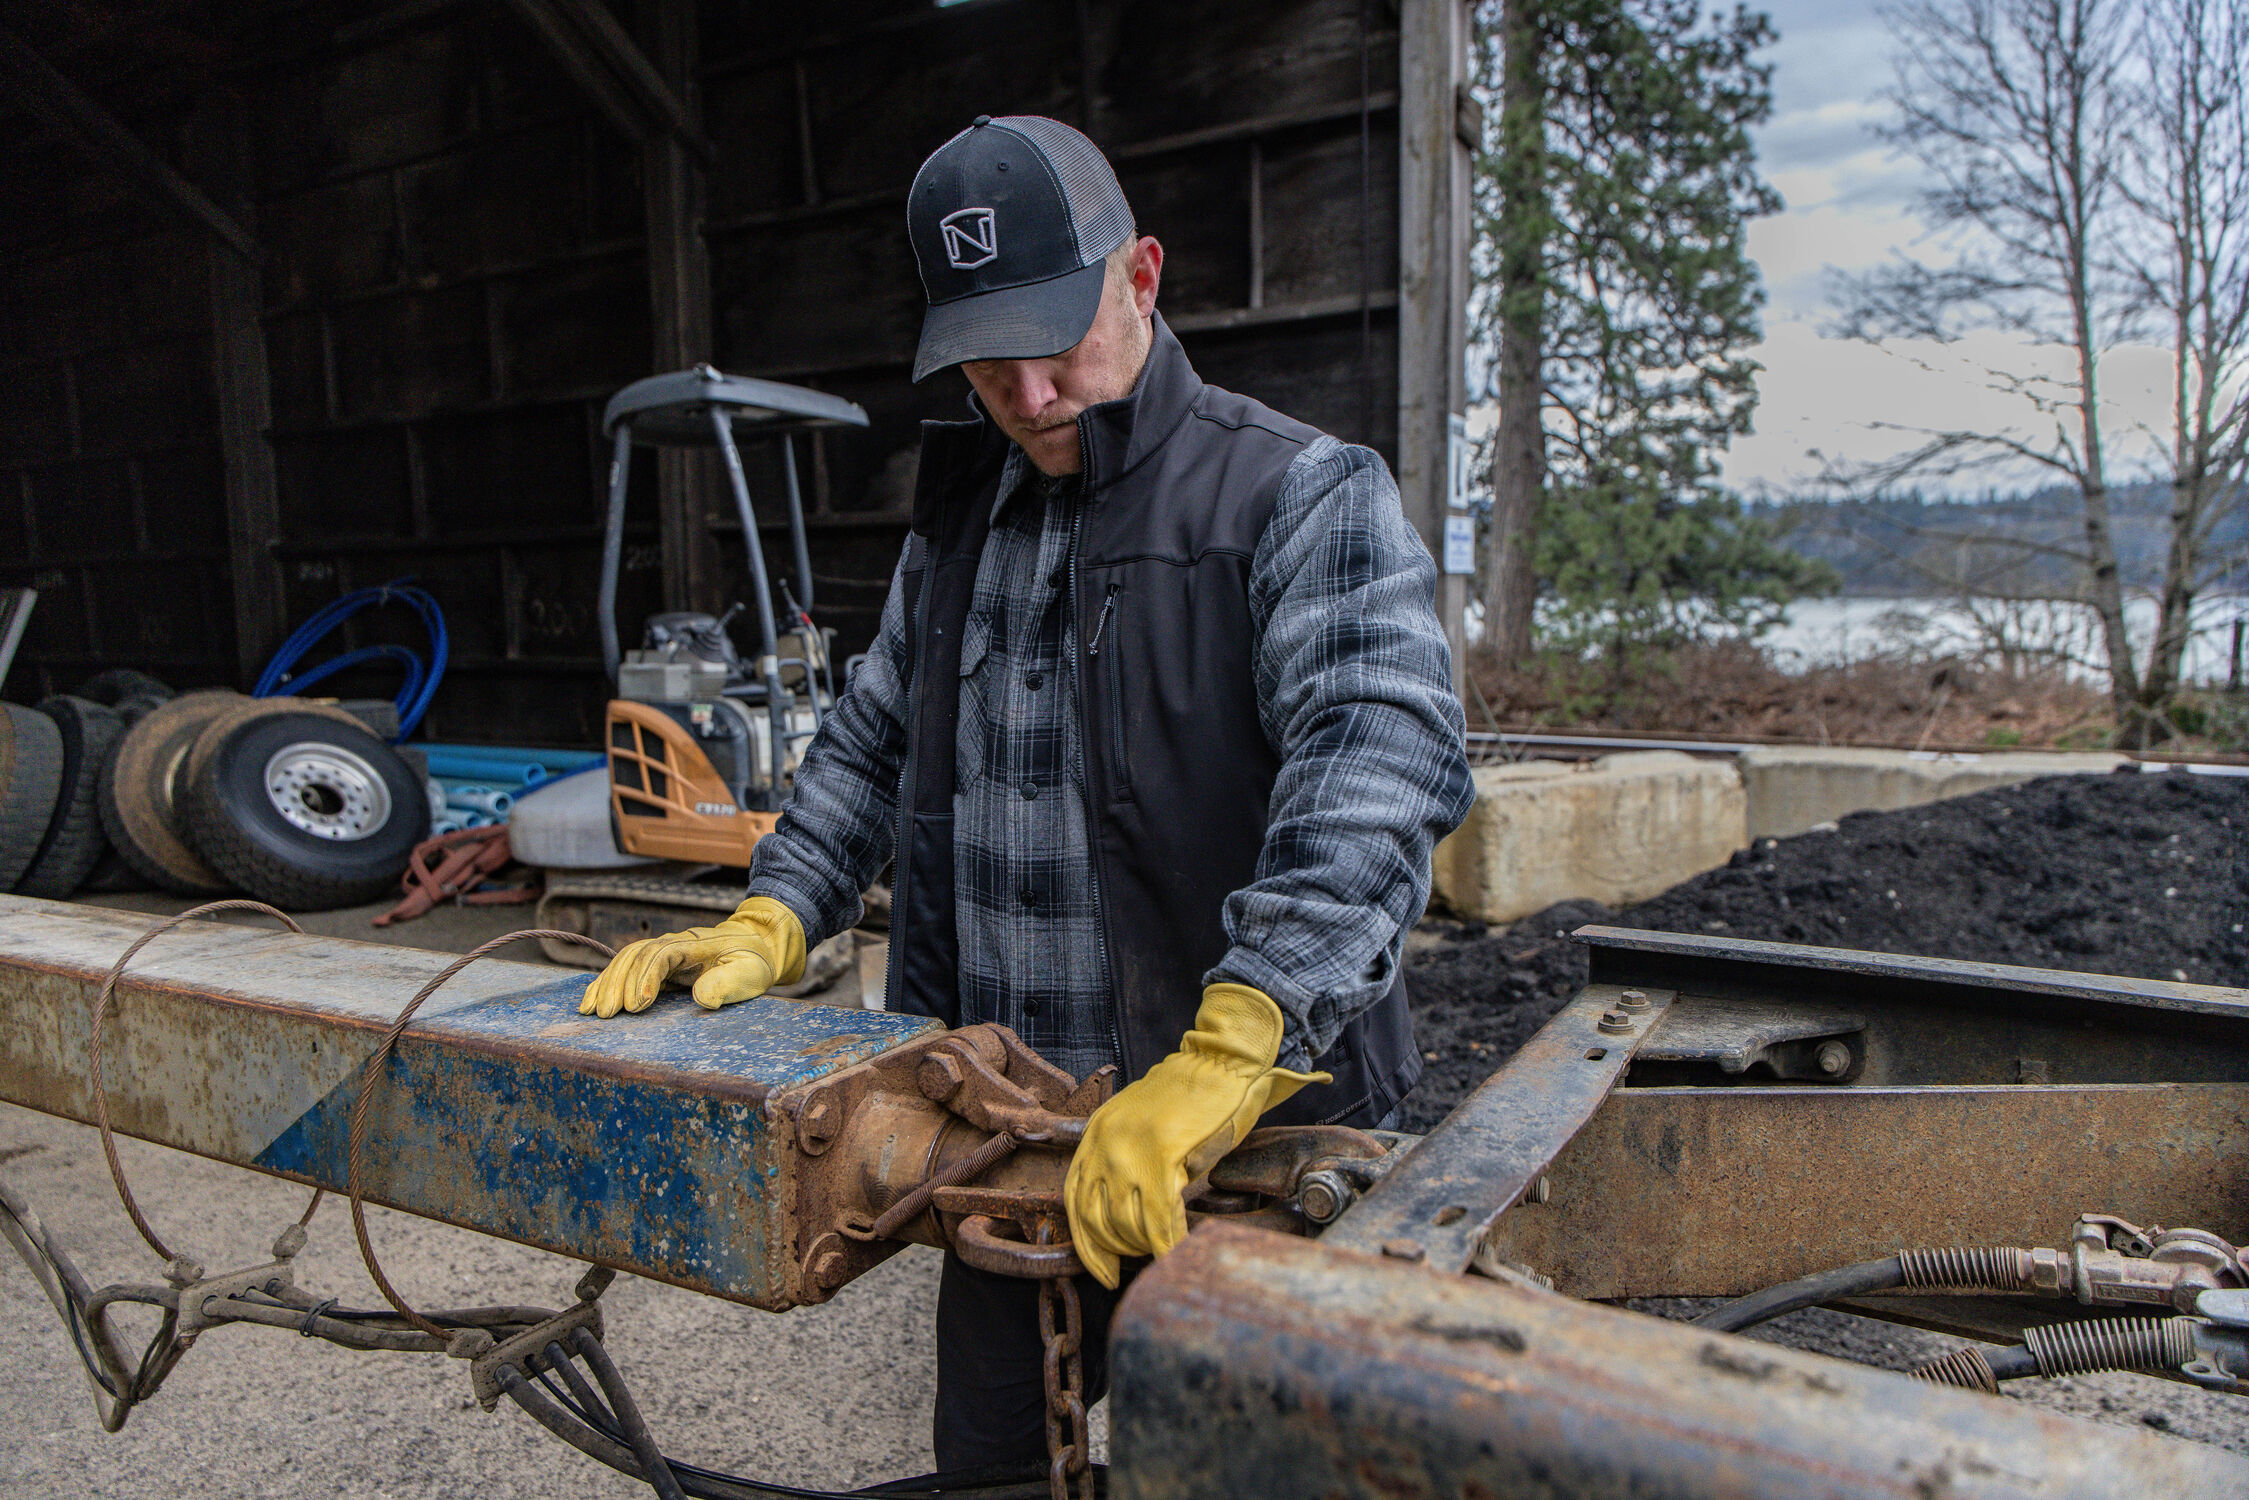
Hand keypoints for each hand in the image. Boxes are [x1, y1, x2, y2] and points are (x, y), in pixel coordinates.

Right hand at [578, 896, 805, 1017]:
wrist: (753, 946)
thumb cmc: (751, 961)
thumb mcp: (748, 972)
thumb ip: (728, 983)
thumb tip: (701, 998)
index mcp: (691, 944)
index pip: (660, 956)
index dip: (646, 978)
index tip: (638, 1006)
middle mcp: (670, 944)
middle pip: (634, 957)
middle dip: (618, 985)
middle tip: (608, 1015)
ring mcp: (660, 952)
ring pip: (624, 962)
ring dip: (606, 985)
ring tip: (592, 1012)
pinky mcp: (655, 965)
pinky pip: (624, 969)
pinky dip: (605, 984)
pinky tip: (590, 1003)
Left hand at [1062, 984, 1325, 1288]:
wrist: (1223, 1061)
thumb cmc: (1193, 1094)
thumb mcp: (1143, 1125)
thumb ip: (1129, 1162)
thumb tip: (1132, 1217)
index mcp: (1096, 1133)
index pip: (1075, 1202)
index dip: (1087, 1245)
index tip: (1102, 1270)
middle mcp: (1105, 1141)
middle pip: (1097, 1220)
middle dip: (1119, 1251)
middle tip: (1139, 1261)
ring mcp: (1130, 1149)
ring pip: (1127, 1224)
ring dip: (1145, 1247)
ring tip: (1162, 1249)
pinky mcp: (1162, 1155)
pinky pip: (1160, 1218)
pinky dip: (1168, 1243)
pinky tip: (1177, 1251)